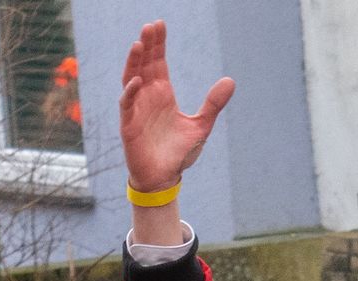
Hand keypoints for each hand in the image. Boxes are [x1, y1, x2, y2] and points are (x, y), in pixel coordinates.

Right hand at [117, 21, 231, 195]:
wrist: (165, 179)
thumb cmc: (178, 153)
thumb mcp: (200, 125)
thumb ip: (213, 104)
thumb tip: (230, 80)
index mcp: (162, 93)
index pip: (158, 62)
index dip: (159, 44)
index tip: (160, 24)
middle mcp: (147, 97)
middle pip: (144, 64)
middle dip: (147, 45)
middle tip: (150, 26)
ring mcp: (136, 110)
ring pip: (131, 78)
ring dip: (134, 62)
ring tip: (139, 44)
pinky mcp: (129, 125)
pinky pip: (127, 104)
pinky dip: (130, 92)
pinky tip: (137, 80)